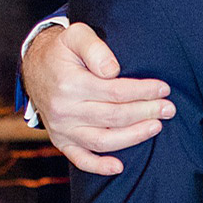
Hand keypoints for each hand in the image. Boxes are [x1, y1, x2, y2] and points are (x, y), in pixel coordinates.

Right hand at [24, 21, 175, 175]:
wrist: (34, 66)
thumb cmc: (62, 50)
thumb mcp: (75, 35)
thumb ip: (94, 48)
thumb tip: (113, 70)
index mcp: (70, 84)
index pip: (116, 92)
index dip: (143, 91)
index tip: (163, 89)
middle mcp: (64, 110)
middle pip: (114, 116)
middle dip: (146, 112)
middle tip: (169, 108)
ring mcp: (61, 128)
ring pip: (103, 140)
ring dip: (133, 137)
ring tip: (156, 127)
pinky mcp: (60, 140)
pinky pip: (80, 159)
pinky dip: (98, 166)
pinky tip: (119, 167)